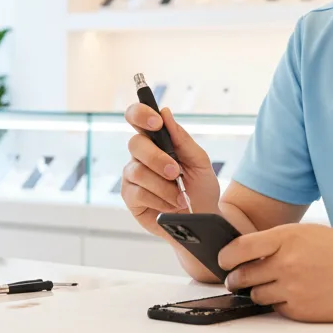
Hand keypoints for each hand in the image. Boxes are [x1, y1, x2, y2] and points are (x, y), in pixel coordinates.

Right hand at [121, 104, 221, 236]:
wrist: (202, 219)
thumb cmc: (200, 188)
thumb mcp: (200, 162)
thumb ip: (182, 139)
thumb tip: (165, 113)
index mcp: (156, 141)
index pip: (138, 117)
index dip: (141, 114)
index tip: (157, 122)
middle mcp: (140, 156)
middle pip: (136, 144)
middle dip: (158, 158)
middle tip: (175, 172)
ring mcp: (132, 176)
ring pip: (138, 172)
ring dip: (163, 185)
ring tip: (180, 196)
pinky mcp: (130, 197)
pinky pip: (138, 193)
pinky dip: (160, 199)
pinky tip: (171, 205)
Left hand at [218, 224, 332, 322]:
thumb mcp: (310, 232)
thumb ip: (279, 242)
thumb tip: (248, 254)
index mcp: (287, 237)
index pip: (239, 249)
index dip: (226, 257)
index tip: (224, 261)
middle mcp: (286, 263)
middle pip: (243, 276)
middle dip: (236, 279)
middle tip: (236, 279)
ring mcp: (293, 289)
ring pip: (257, 296)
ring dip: (258, 292)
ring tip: (271, 286)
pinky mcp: (302, 311)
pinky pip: (277, 310)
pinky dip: (280, 304)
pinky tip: (295, 295)